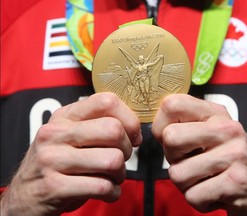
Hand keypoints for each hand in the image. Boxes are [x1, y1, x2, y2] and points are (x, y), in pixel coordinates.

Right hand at [0, 93, 141, 215]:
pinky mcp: (55, 186)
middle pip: (114, 130)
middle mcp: (56, 133)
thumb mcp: (70, 135)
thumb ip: (97, 125)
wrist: (25, 195)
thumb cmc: (57, 162)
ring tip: (112, 177)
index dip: (129, 119)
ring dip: (121, 174)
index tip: (132, 135)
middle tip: (121, 159)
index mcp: (65, 116)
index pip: (106, 101)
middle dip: (127, 149)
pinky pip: (102, 186)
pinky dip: (113, 192)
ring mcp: (53, 159)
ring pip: (112, 160)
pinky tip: (107, 191)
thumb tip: (135, 129)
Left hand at [152, 94, 246, 215]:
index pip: (171, 104)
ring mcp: (234, 154)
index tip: (171, 139)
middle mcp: (227, 128)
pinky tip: (214, 192)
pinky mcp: (237, 182)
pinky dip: (198, 200)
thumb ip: (182, 125)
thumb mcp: (206, 134)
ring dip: (185, 183)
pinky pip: (192, 195)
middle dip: (173, 158)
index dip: (160, 126)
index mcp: (215, 113)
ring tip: (204, 179)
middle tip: (190, 162)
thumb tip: (154, 128)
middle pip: (170, 138)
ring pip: (177, 173)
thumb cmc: (222, 161)